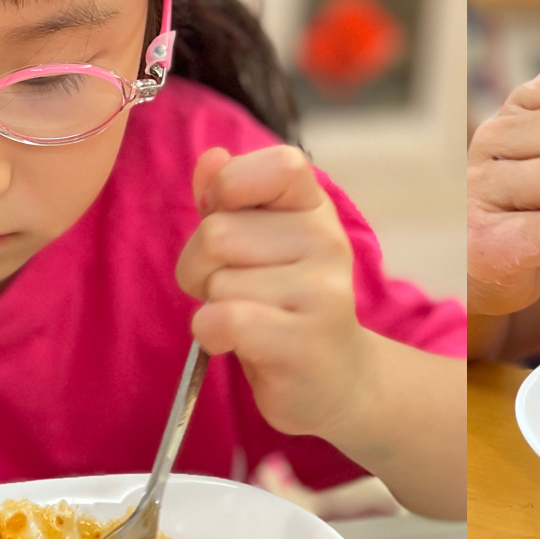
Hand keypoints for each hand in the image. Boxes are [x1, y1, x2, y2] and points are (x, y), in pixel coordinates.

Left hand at [176, 145, 365, 438]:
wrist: (337, 380)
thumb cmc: (285, 306)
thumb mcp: (259, 243)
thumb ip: (230, 198)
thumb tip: (211, 158)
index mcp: (315, 207)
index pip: (279, 164)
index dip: (230, 188)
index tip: (229, 218)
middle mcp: (327, 242)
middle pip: (217, 233)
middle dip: (201, 265)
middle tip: (233, 289)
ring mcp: (322, 291)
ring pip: (217, 281)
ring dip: (211, 305)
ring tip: (247, 319)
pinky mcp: (304, 341)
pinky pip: (224, 319)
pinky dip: (210, 334)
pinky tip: (235, 342)